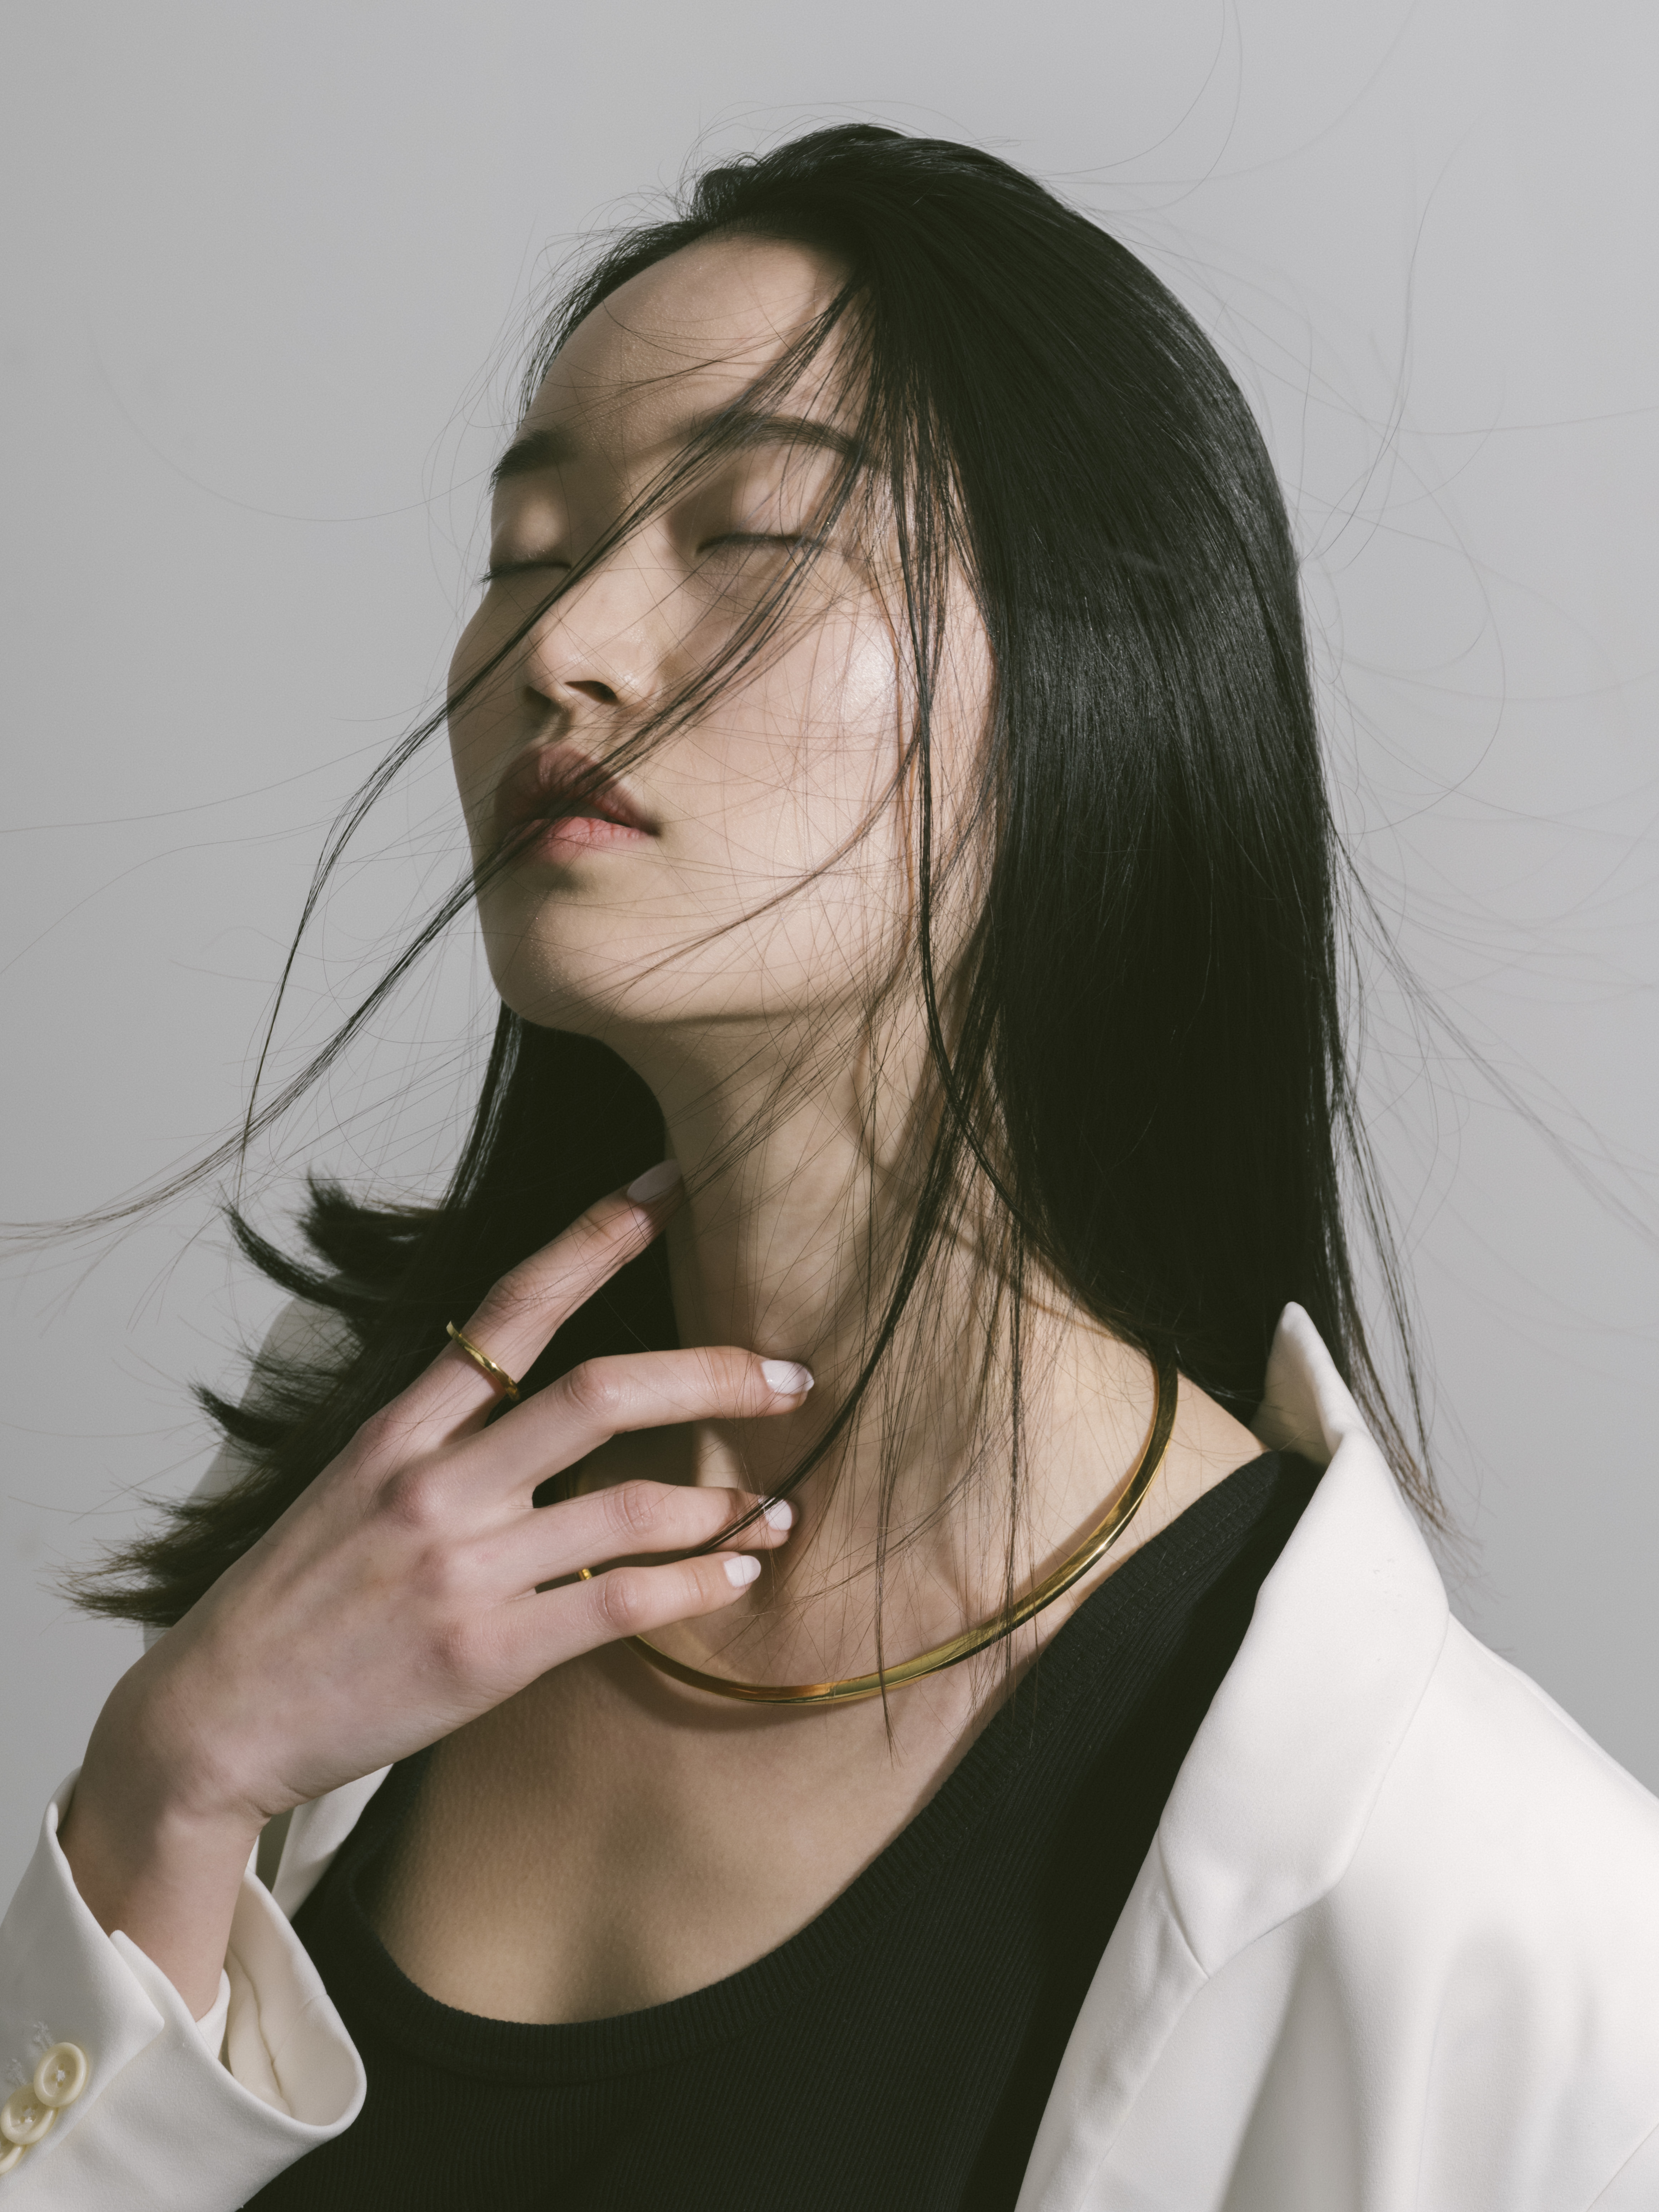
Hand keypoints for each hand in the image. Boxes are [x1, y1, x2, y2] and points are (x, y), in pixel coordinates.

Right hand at [60, 1165, 809, 2011]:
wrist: (216, 1716)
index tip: (673, 1186)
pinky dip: (696, 1586)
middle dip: (713, 1375)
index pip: (515, 1306)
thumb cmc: (299, 1597)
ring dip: (725, 1501)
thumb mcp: (357, 1484)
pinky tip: (739, 1576)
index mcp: (400, 1428)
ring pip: (630, 1506)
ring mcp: (461, 1569)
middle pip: (600, 1392)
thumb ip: (448, 1437)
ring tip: (779, 1502)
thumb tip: (551, 1397)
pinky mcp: (485, 1655)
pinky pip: (621, 1605)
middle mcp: (434, 1482)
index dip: (601, 1236)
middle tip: (791, 1374)